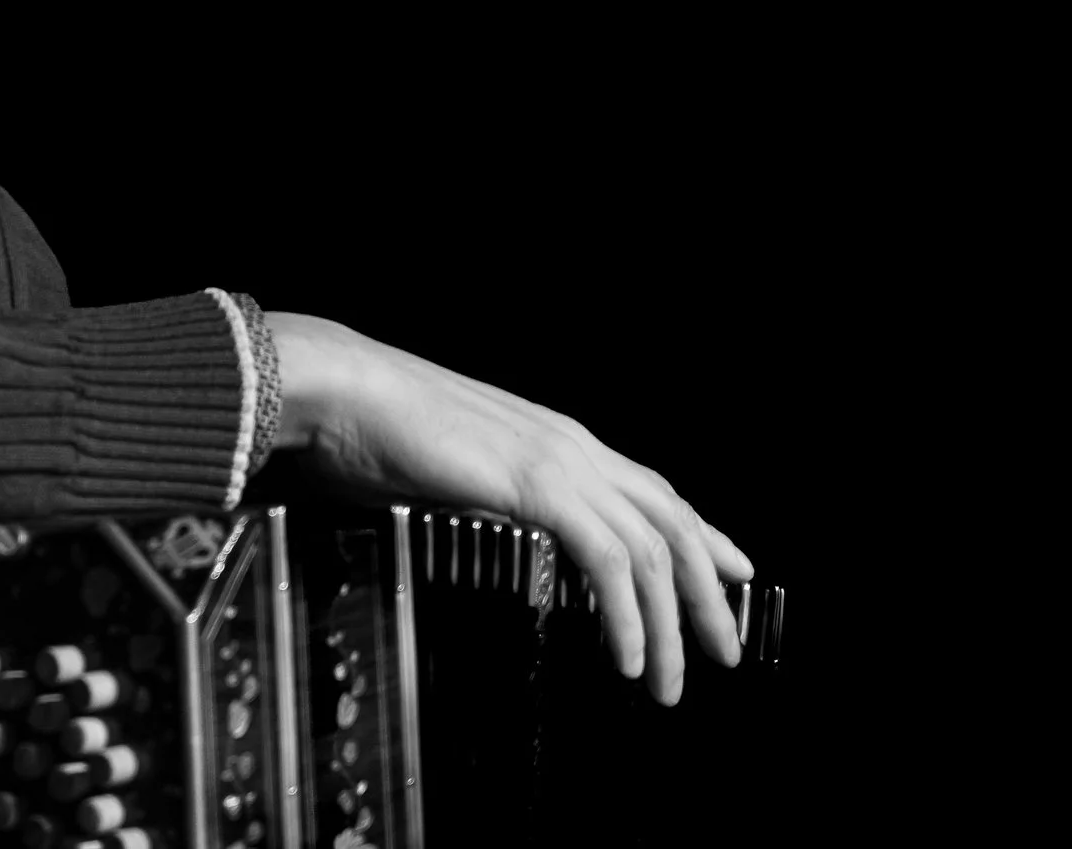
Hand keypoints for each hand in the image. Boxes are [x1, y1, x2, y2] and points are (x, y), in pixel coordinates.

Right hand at [265, 311, 754, 704]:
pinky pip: (608, 559)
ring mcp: (560, 460)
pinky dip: (625, 615)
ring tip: (665, 683)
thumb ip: (488, 497)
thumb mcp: (450, 469)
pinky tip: (625, 657)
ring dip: (668, 624)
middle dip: (706, 593)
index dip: (700, 535)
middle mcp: (572, 445)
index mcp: (554, 438)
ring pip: (651, 549)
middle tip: (724, 650)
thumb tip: (489, 528)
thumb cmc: (372, 425)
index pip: (651, 491)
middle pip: (672, 522)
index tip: (732, 572)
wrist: (339, 387)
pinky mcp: (538, 483)